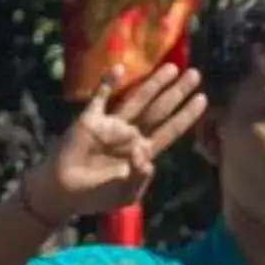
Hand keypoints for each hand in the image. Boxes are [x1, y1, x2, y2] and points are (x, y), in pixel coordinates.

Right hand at [23, 64, 206, 222]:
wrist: (62, 194)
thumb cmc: (95, 197)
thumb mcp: (126, 195)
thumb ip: (140, 177)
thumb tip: (144, 150)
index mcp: (142, 152)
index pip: (170, 130)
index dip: (186, 115)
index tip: (203, 99)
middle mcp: (131, 135)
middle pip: (159, 110)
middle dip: (177, 92)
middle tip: (195, 74)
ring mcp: (111, 126)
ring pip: (137, 99)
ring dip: (153, 84)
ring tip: (172, 67)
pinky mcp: (89, 120)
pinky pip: (100, 98)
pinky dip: (108, 84)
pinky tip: (118, 69)